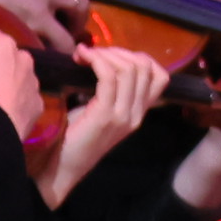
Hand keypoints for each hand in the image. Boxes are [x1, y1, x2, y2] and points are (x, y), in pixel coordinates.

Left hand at [31, 43, 169, 208]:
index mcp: (139, 113)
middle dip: (117, 51)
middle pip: (144, 67)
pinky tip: (82, 58)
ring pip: (128, 69)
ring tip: (85, 55)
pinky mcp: (105, 116)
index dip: (138, 57)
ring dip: (105, 54)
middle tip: (92, 53)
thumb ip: (109, 93)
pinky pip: (108, 77)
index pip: (160, 76)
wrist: (61, 168)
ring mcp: (124, 116)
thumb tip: (103, 63)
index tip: (111, 56)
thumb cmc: (73, 140)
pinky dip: (96, 61)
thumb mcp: (98, 112)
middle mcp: (137, 114)